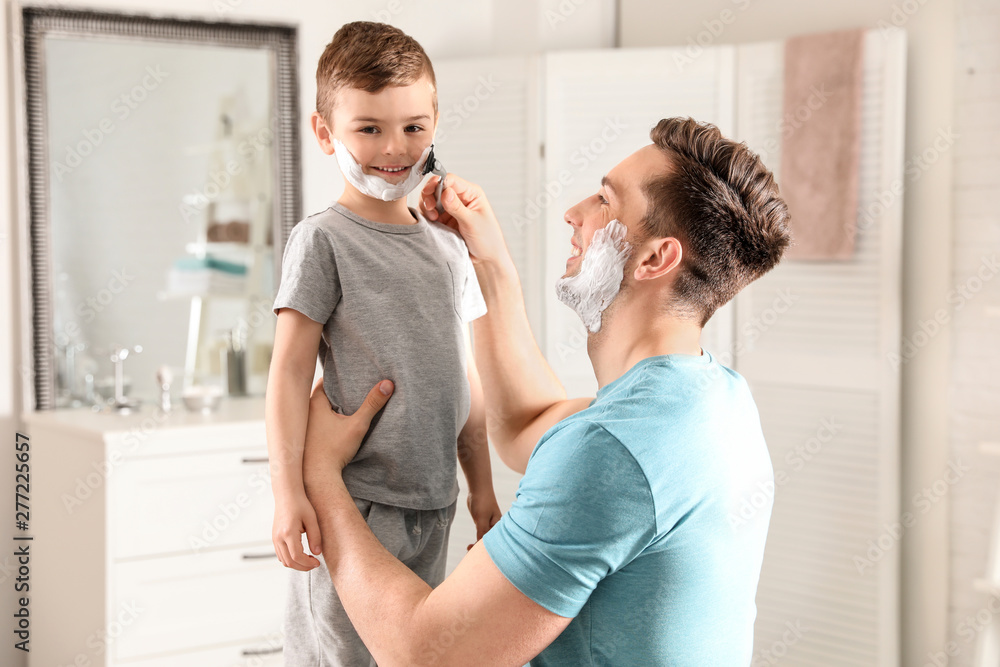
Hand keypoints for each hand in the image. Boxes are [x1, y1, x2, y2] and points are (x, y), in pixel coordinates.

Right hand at [272, 491, 322, 570]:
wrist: (287, 495)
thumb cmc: (300, 504)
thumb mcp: (311, 519)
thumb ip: (315, 537)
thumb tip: (317, 553)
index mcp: (288, 533)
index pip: (296, 556)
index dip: (307, 563)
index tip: (317, 562)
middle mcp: (278, 537)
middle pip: (289, 562)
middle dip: (303, 567)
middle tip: (314, 564)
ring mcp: (274, 538)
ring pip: (283, 561)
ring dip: (296, 564)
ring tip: (309, 560)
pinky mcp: (274, 538)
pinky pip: (280, 555)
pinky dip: (290, 559)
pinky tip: (300, 554)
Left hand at [302, 378, 394, 492]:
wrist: (317, 479)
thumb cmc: (334, 450)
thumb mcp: (357, 425)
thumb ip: (372, 404)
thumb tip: (388, 384)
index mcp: (314, 404)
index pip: (324, 382)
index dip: (337, 379)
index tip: (348, 376)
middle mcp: (304, 413)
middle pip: (320, 396)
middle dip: (333, 394)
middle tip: (349, 391)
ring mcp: (302, 427)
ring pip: (316, 411)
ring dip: (327, 410)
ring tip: (343, 408)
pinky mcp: (304, 440)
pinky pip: (314, 425)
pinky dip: (323, 423)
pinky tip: (334, 429)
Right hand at [419, 174, 511, 267]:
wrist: (486, 258)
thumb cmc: (487, 239)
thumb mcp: (472, 222)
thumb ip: (457, 207)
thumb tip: (445, 192)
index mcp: (471, 193)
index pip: (450, 180)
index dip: (438, 183)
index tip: (431, 194)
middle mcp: (459, 198)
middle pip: (437, 187)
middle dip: (430, 196)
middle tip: (430, 209)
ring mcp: (450, 209)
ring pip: (431, 200)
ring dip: (427, 207)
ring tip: (433, 218)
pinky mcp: (444, 220)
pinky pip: (429, 213)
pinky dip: (426, 216)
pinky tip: (432, 223)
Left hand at [466, 491, 502, 550]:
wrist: (478, 488)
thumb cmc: (482, 502)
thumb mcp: (481, 518)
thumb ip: (482, 532)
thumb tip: (480, 545)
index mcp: (499, 526)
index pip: (494, 542)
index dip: (486, 550)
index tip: (476, 555)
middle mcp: (496, 527)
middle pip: (490, 542)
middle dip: (481, 550)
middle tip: (470, 554)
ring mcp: (490, 525)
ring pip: (485, 539)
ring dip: (477, 545)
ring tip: (468, 549)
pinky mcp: (484, 523)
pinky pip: (481, 535)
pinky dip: (476, 540)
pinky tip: (469, 545)